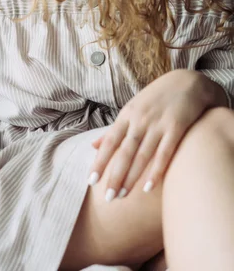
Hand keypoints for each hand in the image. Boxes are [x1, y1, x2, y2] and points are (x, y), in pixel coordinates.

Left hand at [89, 69, 226, 200]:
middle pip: (124, 152)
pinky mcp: (177, 128)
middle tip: (108, 197)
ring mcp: (158, 125)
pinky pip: (165, 153)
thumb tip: (93, 145)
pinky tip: (148, 187)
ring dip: (131, 177)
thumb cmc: (155, 99)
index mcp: (126, 117)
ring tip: (122, 196)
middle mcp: (139, 121)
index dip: (99, 162)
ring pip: (142, 156)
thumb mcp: (131, 110)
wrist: (187, 81)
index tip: (91, 181)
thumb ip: (114, 130)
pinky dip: (156, 171)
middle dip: (114, 176)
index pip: (109, 143)